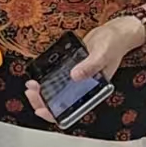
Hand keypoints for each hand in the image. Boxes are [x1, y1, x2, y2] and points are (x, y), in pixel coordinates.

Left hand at [24, 15, 145, 122]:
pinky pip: (57, 79)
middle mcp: (84, 87)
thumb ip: (90, 66)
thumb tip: (75, 76)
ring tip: (31, 85)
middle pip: (60, 103)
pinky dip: (46, 80)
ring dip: (42, 92)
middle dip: (42, 101)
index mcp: (94, 90)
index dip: (56, 114)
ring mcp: (77, 79)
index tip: (41, 110)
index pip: (73, 109)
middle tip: (31, 90)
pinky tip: (38, 76)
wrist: (114, 33)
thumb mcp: (102, 54)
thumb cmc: (114, 44)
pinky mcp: (71, 70)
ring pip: (56, 93)